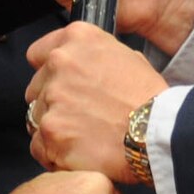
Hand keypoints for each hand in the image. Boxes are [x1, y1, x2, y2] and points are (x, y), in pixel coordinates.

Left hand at [25, 24, 167, 180]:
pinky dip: (54, 154)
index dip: (48, 72)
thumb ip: (92, 57)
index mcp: (78, 39)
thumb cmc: (150, 99)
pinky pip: (38, 146)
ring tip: (84, 137)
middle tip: (79, 116)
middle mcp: (60, 63)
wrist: (158, 132)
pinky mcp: (51, 131)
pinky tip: (78, 153)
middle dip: (52, 103)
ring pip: (36, 118)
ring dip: (54, 129)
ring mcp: (52, 98)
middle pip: (35, 89)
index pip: (38, 54)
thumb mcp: (126, 57)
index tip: (56, 84)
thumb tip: (79, 66)